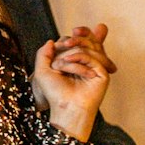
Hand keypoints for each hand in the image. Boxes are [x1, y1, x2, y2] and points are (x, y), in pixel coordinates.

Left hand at [33, 20, 109, 140]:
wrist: (65, 107)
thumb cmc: (55, 93)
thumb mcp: (43, 71)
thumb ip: (44, 54)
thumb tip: (51, 41)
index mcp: (76, 61)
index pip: (79, 41)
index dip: (70, 37)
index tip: (59, 46)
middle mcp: (88, 63)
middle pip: (89, 40)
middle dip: (78, 37)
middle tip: (65, 44)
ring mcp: (96, 67)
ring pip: (89, 47)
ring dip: (71, 52)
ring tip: (60, 64)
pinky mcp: (102, 73)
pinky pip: (91, 57)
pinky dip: (77, 58)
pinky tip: (67, 64)